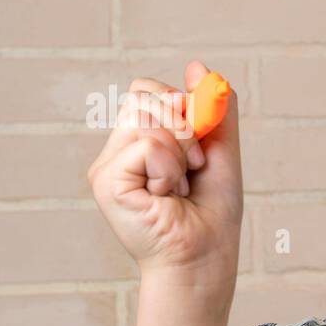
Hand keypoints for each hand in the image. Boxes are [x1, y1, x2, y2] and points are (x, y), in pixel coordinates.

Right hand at [87, 60, 243, 290]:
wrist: (204, 259)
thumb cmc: (211, 215)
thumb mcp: (220, 153)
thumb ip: (212, 110)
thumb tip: (198, 66)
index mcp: (138, 142)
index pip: (149, 90)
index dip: (182, 108)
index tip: (199, 151)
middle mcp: (116, 151)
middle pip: (144, 94)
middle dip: (185, 128)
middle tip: (191, 170)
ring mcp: (107, 166)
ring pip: (148, 117)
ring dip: (181, 151)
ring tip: (179, 185)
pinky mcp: (105, 181)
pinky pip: (148, 144)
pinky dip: (170, 167)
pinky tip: (166, 196)